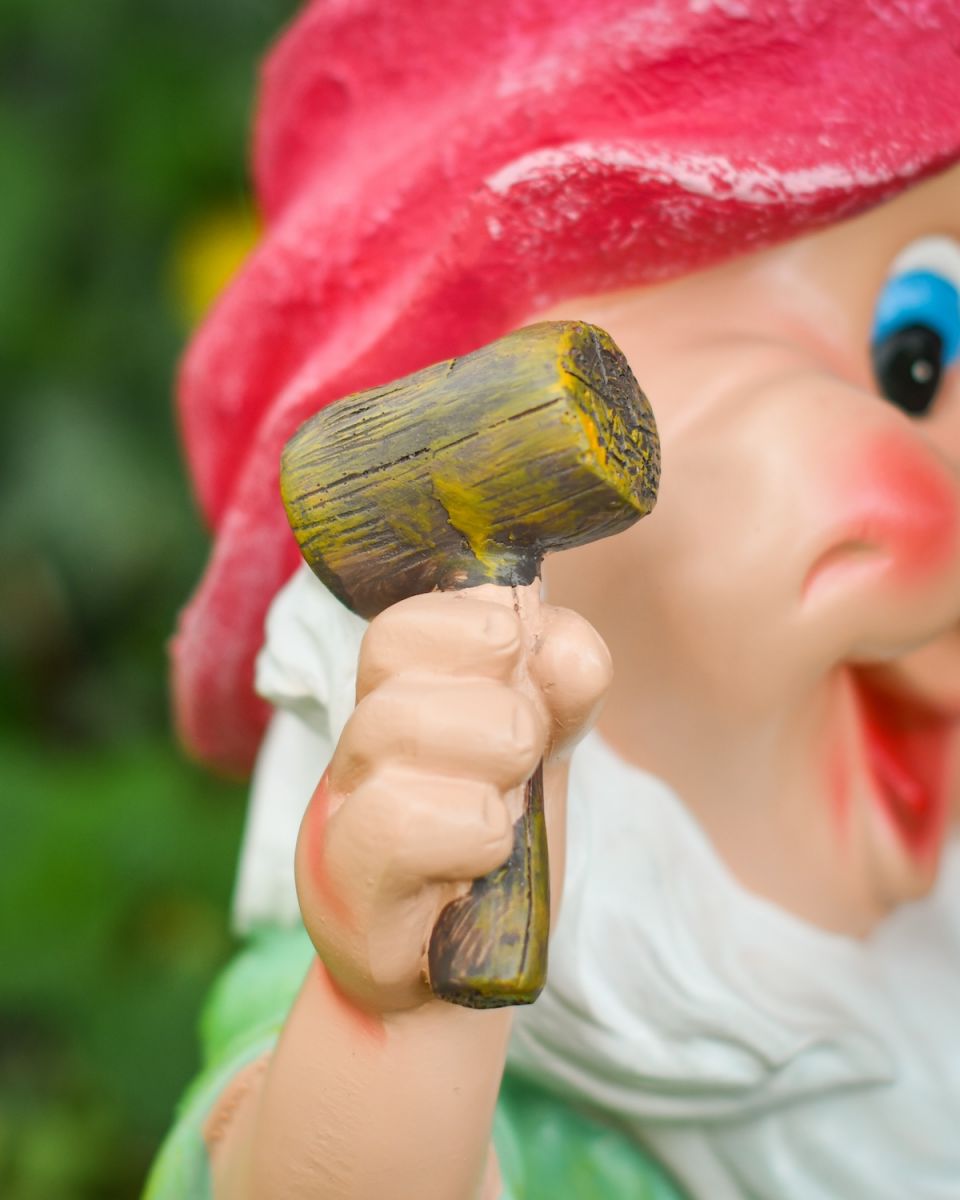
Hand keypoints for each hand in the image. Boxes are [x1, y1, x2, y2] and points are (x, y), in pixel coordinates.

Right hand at [295, 583, 611, 1013]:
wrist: (469, 972)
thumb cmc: (500, 848)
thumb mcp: (547, 752)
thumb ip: (562, 686)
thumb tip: (564, 642)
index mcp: (402, 697)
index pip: (403, 616)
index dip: (473, 626)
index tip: (522, 672)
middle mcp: (360, 741)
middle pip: (397, 651)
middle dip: (498, 701)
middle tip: (522, 759)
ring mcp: (341, 808)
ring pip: (396, 722)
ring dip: (490, 764)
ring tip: (506, 812)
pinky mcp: (344, 883)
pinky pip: (398, 820)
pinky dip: (469, 830)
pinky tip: (485, 855)